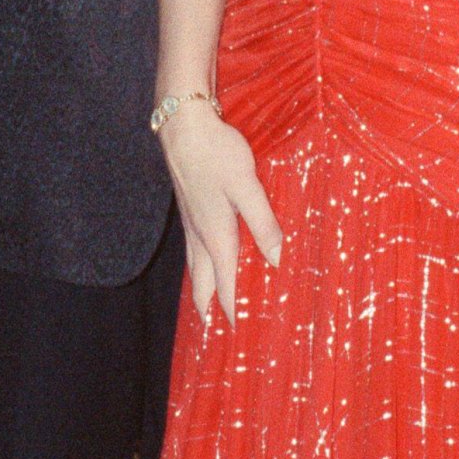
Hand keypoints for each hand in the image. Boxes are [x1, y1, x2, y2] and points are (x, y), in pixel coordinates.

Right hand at [158, 102, 282, 324]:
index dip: (231, 308)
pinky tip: (204, 257)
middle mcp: (198, 234)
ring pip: (193, 265)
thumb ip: (262, 223)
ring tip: (208, 304)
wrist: (183, 126)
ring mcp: (190, 221)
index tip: (236, 332)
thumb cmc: (217, 154)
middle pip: (201, 281)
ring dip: (201, 287)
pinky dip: (198, 264)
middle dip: (208, 306)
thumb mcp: (247, 187)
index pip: (223, 283)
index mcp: (215, 235)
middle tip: (215, 329)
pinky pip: (192, 247)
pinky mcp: (188, 207)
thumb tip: (275, 260)